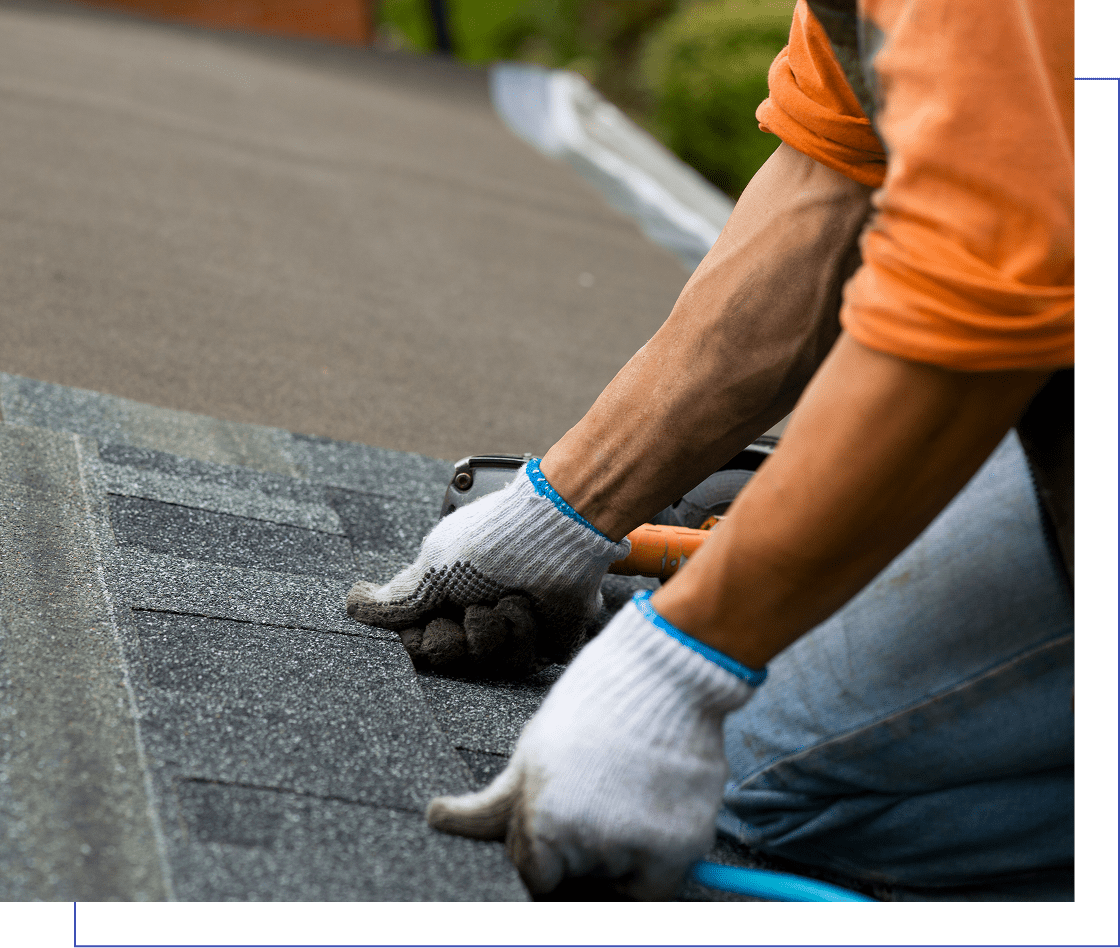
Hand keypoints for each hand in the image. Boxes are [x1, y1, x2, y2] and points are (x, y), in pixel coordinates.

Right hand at [347, 460, 629, 677]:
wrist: (552, 532)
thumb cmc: (491, 542)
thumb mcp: (432, 567)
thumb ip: (396, 598)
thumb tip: (353, 605)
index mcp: (446, 596)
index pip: (419, 643)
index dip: (422, 641)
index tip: (430, 621)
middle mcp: (476, 614)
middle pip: (449, 660)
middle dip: (457, 639)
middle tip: (469, 611)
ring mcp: (511, 629)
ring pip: (486, 665)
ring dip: (493, 630)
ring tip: (505, 600)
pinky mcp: (545, 641)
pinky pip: (523, 662)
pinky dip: (522, 631)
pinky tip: (526, 605)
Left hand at [425, 591, 762, 898]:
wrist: (664, 674)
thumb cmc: (594, 706)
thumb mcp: (532, 752)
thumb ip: (491, 804)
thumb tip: (436, 820)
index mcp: (541, 823)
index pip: (533, 875)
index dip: (545, 851)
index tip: (561, 824)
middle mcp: (586, 844)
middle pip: (575, 879)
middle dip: (581, 853)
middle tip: (597, 799)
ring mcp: (635, 847)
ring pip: (615, 879)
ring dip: (618, 852)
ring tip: (625, 791)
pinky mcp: (680, 847)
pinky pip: (656, 885)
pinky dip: (654, 859)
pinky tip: (649, 808)